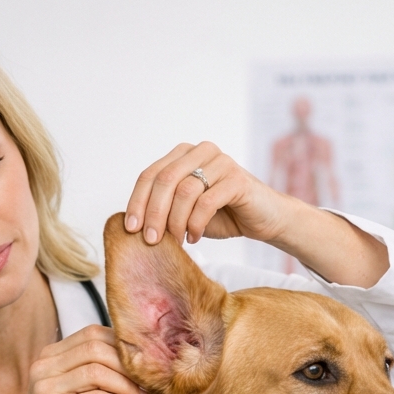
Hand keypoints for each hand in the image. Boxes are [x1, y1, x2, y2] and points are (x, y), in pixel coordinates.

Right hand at [5, 324, 147, 393]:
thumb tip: (139, 364)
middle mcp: (43, 367)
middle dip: (127, 365)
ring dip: (127, 385)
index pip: (92, 333)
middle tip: (147, 383)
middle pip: (96, 348)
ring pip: (97, 371)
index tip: (143, 364)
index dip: (122, 345)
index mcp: (50, 358)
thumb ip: (102, 377)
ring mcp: (45, 387)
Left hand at [124, 142, 288, 246]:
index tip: (130, 229)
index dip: (137, 202)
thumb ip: (164, 208)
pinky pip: (206, 202)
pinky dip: (196, 224)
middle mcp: (200, 152)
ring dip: (175, 222)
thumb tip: (133, 224)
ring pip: (184, 191)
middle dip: (153, 214)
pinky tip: (194, 237)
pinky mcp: (237, 179)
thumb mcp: (185, 211)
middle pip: (164, 180)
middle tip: (150, 240)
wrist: (263, 219)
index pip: (150, 175)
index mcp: (183, 155)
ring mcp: (220, 162)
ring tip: (177, 241)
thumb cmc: (221, 215)